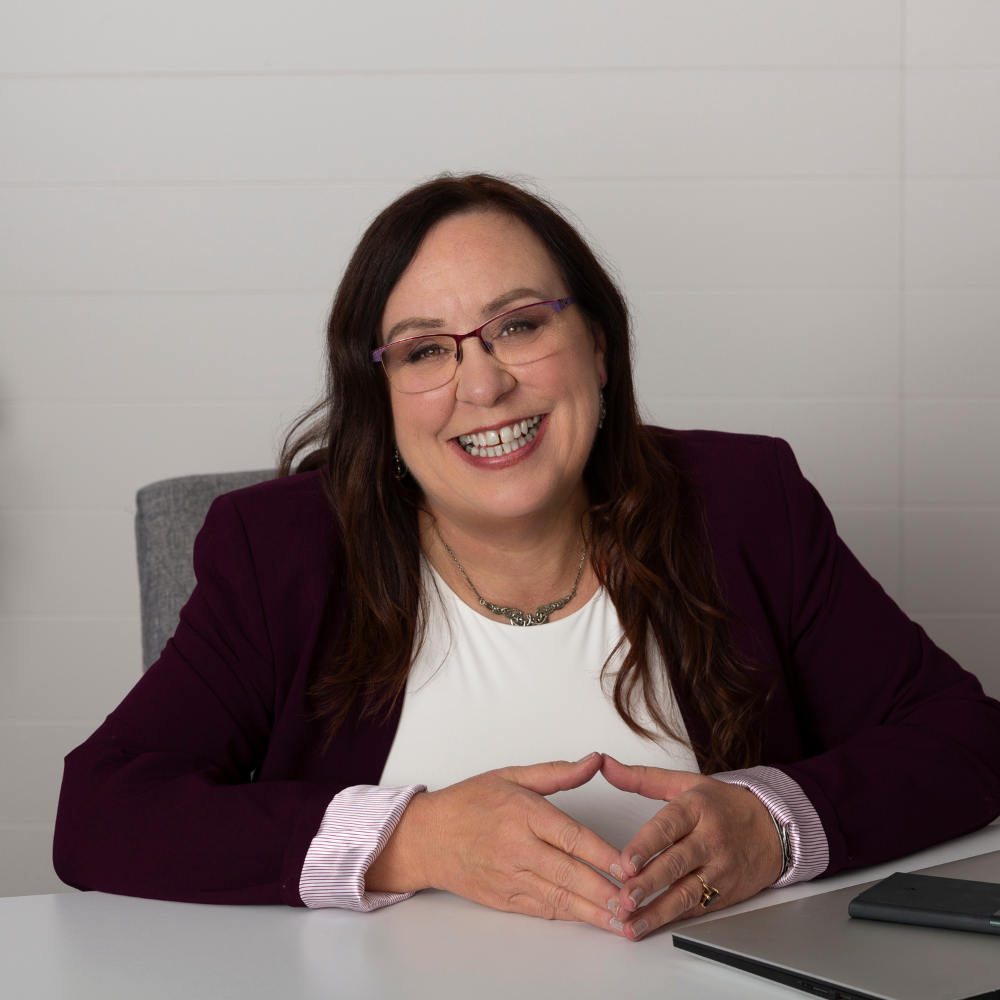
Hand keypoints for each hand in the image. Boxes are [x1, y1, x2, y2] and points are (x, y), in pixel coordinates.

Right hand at [367, 753, 623, 931]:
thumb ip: (558, 772)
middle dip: (606, 891)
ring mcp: (509, 877)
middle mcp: (516, 847)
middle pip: (569, 873)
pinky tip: (591, 919)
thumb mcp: (511, 776)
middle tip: (635, 902)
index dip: (603, 854)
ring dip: (594, 911)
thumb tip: (595, 760)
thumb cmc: (466, 803)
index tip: (629, 865)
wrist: (425, 838)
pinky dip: (569, 915)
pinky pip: (542, 909)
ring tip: (623, 920)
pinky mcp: (503, 899)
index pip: (571, 837)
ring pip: (559, 898)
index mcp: (522, 813)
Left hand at [600, 756, 782, 940]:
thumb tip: (606, 765)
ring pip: (686, 894)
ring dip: (658, 911)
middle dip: (649, 883)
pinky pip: (697, 909)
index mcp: (696, 808)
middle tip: (625, 897)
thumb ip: (642, 778)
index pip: (668, 827)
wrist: (773, 827)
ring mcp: (719, 869)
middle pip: (676, 864)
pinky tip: (651, 927)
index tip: (625, 861)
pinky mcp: (724, 893)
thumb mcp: (685, 783)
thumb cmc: (724, 804)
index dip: (645, 845)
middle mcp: (709, 840)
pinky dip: (673, 920)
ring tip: (633, 924)